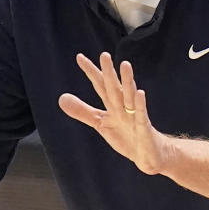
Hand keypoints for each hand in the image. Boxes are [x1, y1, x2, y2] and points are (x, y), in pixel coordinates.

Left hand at [59, 52, 170, 174]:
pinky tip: (140, 92)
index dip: (90, 71)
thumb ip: (83, 111)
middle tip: (104, 55)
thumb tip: (61, 98)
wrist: (147, 155)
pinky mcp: (143, 127)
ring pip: (130, 96)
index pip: (100, 85)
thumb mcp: (101, 123)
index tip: (79, 57)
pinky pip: (141, 114)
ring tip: (125, 65)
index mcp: (112, 104)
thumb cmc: (126, 136)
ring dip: (128, 81)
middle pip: (114, 87)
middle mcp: (123, 106)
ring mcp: (134, 115)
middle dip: (109, 72)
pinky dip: (140, 104)